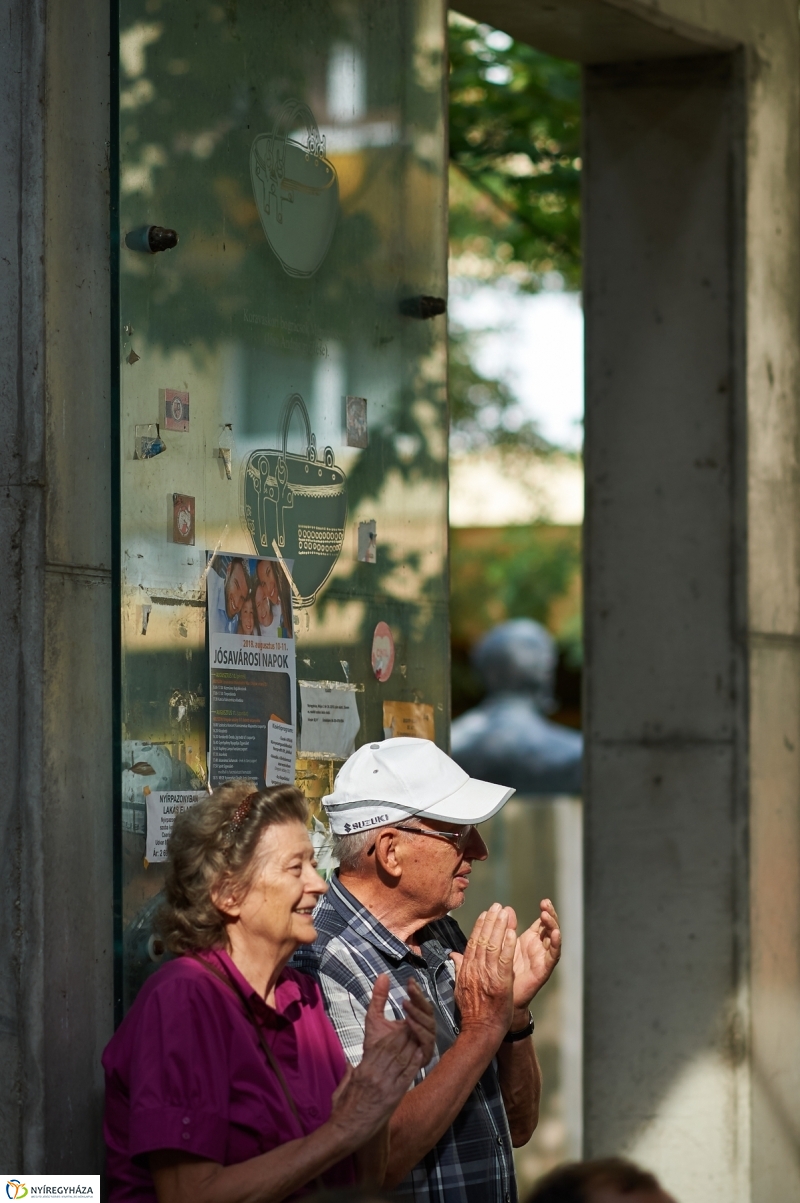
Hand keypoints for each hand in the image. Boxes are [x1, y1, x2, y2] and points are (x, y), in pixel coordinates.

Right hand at [329, 1020, 426, 1146]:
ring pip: (401, 1059)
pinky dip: (415, 1063)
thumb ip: (348, 1074)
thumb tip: (350, 1064)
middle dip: (404, 1036)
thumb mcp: (342, 1088)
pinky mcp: (393, 1097)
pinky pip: (407, 1076)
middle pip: (393, 1049)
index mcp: (362, 1070)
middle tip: (413, 1025)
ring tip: (420, 1035)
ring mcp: (385, 1085)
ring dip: (412, 1045)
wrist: (345, 1131)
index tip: (399, 1028)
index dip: (391, 1036)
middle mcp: (375, 1074)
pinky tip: (421, 1054)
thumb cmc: (341, 1112)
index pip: (380, 1047)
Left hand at [363, 973, 436, 1068]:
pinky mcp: (424, 1056)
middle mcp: (422, 1031)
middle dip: (420, 999)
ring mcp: (424, 1043)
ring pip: (430, 1025)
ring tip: (406, 1004)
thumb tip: (382, 975)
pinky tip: (409, 1022)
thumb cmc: (376, 1046)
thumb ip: (379, 998)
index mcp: (414, 1022)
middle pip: (428, 1012)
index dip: (417, 993)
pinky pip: (426, 1041)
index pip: (420, 1004)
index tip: (410, 982)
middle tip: (410, 989)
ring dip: (419, 1013)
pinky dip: (419, 1030)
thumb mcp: (375, 1018)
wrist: (372, 1071)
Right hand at [449, 903, 514, 1042]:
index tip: (485, 913)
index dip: (480, 926)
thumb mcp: (460, 988)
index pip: (473, 943)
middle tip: (497, 906)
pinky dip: (507, 944)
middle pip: (482, 939)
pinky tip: (511, 932)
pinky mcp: (500, 982)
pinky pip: (503, 959)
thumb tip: (453, 954)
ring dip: (499, 927)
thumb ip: (459, 969)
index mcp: (466, 970)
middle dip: (491, 921)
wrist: (480, 1031)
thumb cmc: (472, 1013)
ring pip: (492, 945)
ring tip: (505, 912)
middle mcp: (474, 969)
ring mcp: (487, 975)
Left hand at [511, 898, 560, 1015]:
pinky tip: (555, 934)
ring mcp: (543, 958)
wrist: (501, 997)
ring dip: (552, 926)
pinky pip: (552, 956)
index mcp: (531, 940)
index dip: (545, 911)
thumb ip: (505, 928)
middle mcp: (540, 947)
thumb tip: (507, 908)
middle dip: (550, 915)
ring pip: (553, 939)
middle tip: (546, 904)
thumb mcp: (502, 945)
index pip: (542, 922)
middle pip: (550, 928)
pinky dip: (555, 944)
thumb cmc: (502, 971)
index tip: (544, 900)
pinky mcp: (544, 969)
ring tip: (547, 915)